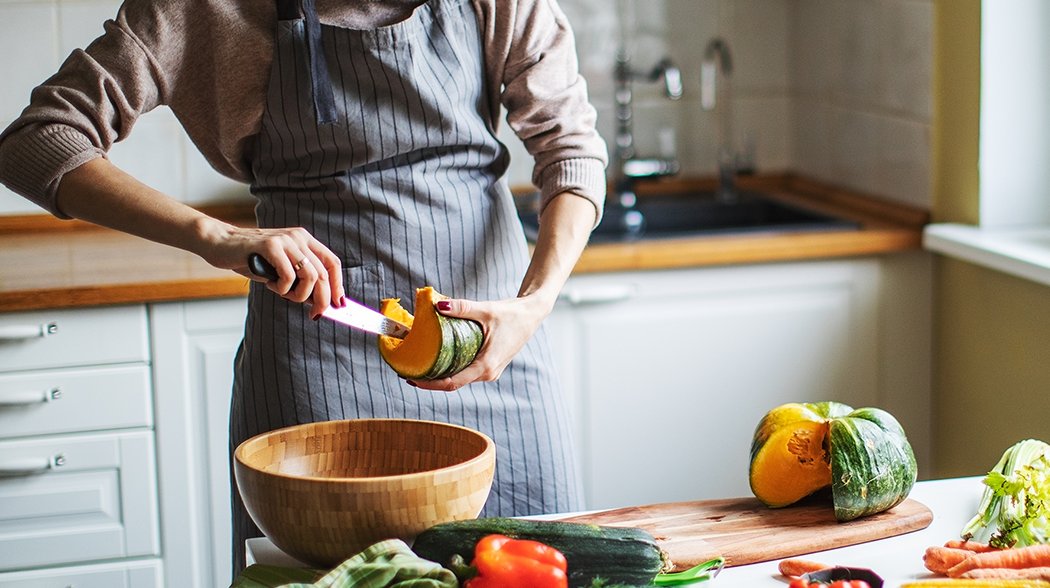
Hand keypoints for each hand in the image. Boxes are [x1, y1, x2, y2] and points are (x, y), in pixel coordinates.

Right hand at [198, 222, 343, 314]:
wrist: (221, 244)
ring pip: (310, 276)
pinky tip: (270, 285)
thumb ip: (300, 281)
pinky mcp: (270, 246)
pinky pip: (288, 275)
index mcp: (305, 240)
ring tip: (284, 294)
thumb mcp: (280, 270)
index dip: (338, 286)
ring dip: (299, 295)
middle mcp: (298, 237)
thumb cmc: (251, 259)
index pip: (332, 263)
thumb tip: (320, 302)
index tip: (337, 306)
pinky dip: (282, 288)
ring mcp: (285, 240)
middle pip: (323, 274)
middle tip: (314, 313)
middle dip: (322, 299)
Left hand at [407, 294, 552, 391]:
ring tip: (419, 364)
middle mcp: (488, 373)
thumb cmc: (512, 314)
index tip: (411, 379)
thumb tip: (437, 304)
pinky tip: (437, 358)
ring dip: (440, 374)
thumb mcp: (486, 310)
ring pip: (459, 378)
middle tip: (408, 370)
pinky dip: (450, 368)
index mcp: (486, 366)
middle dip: (430, 379)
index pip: (452, 383)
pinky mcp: (490, 366)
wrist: (532, 315)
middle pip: (453, 383)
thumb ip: (462, 308)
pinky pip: (466, 372)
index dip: (429, 384)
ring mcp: (490, 372)